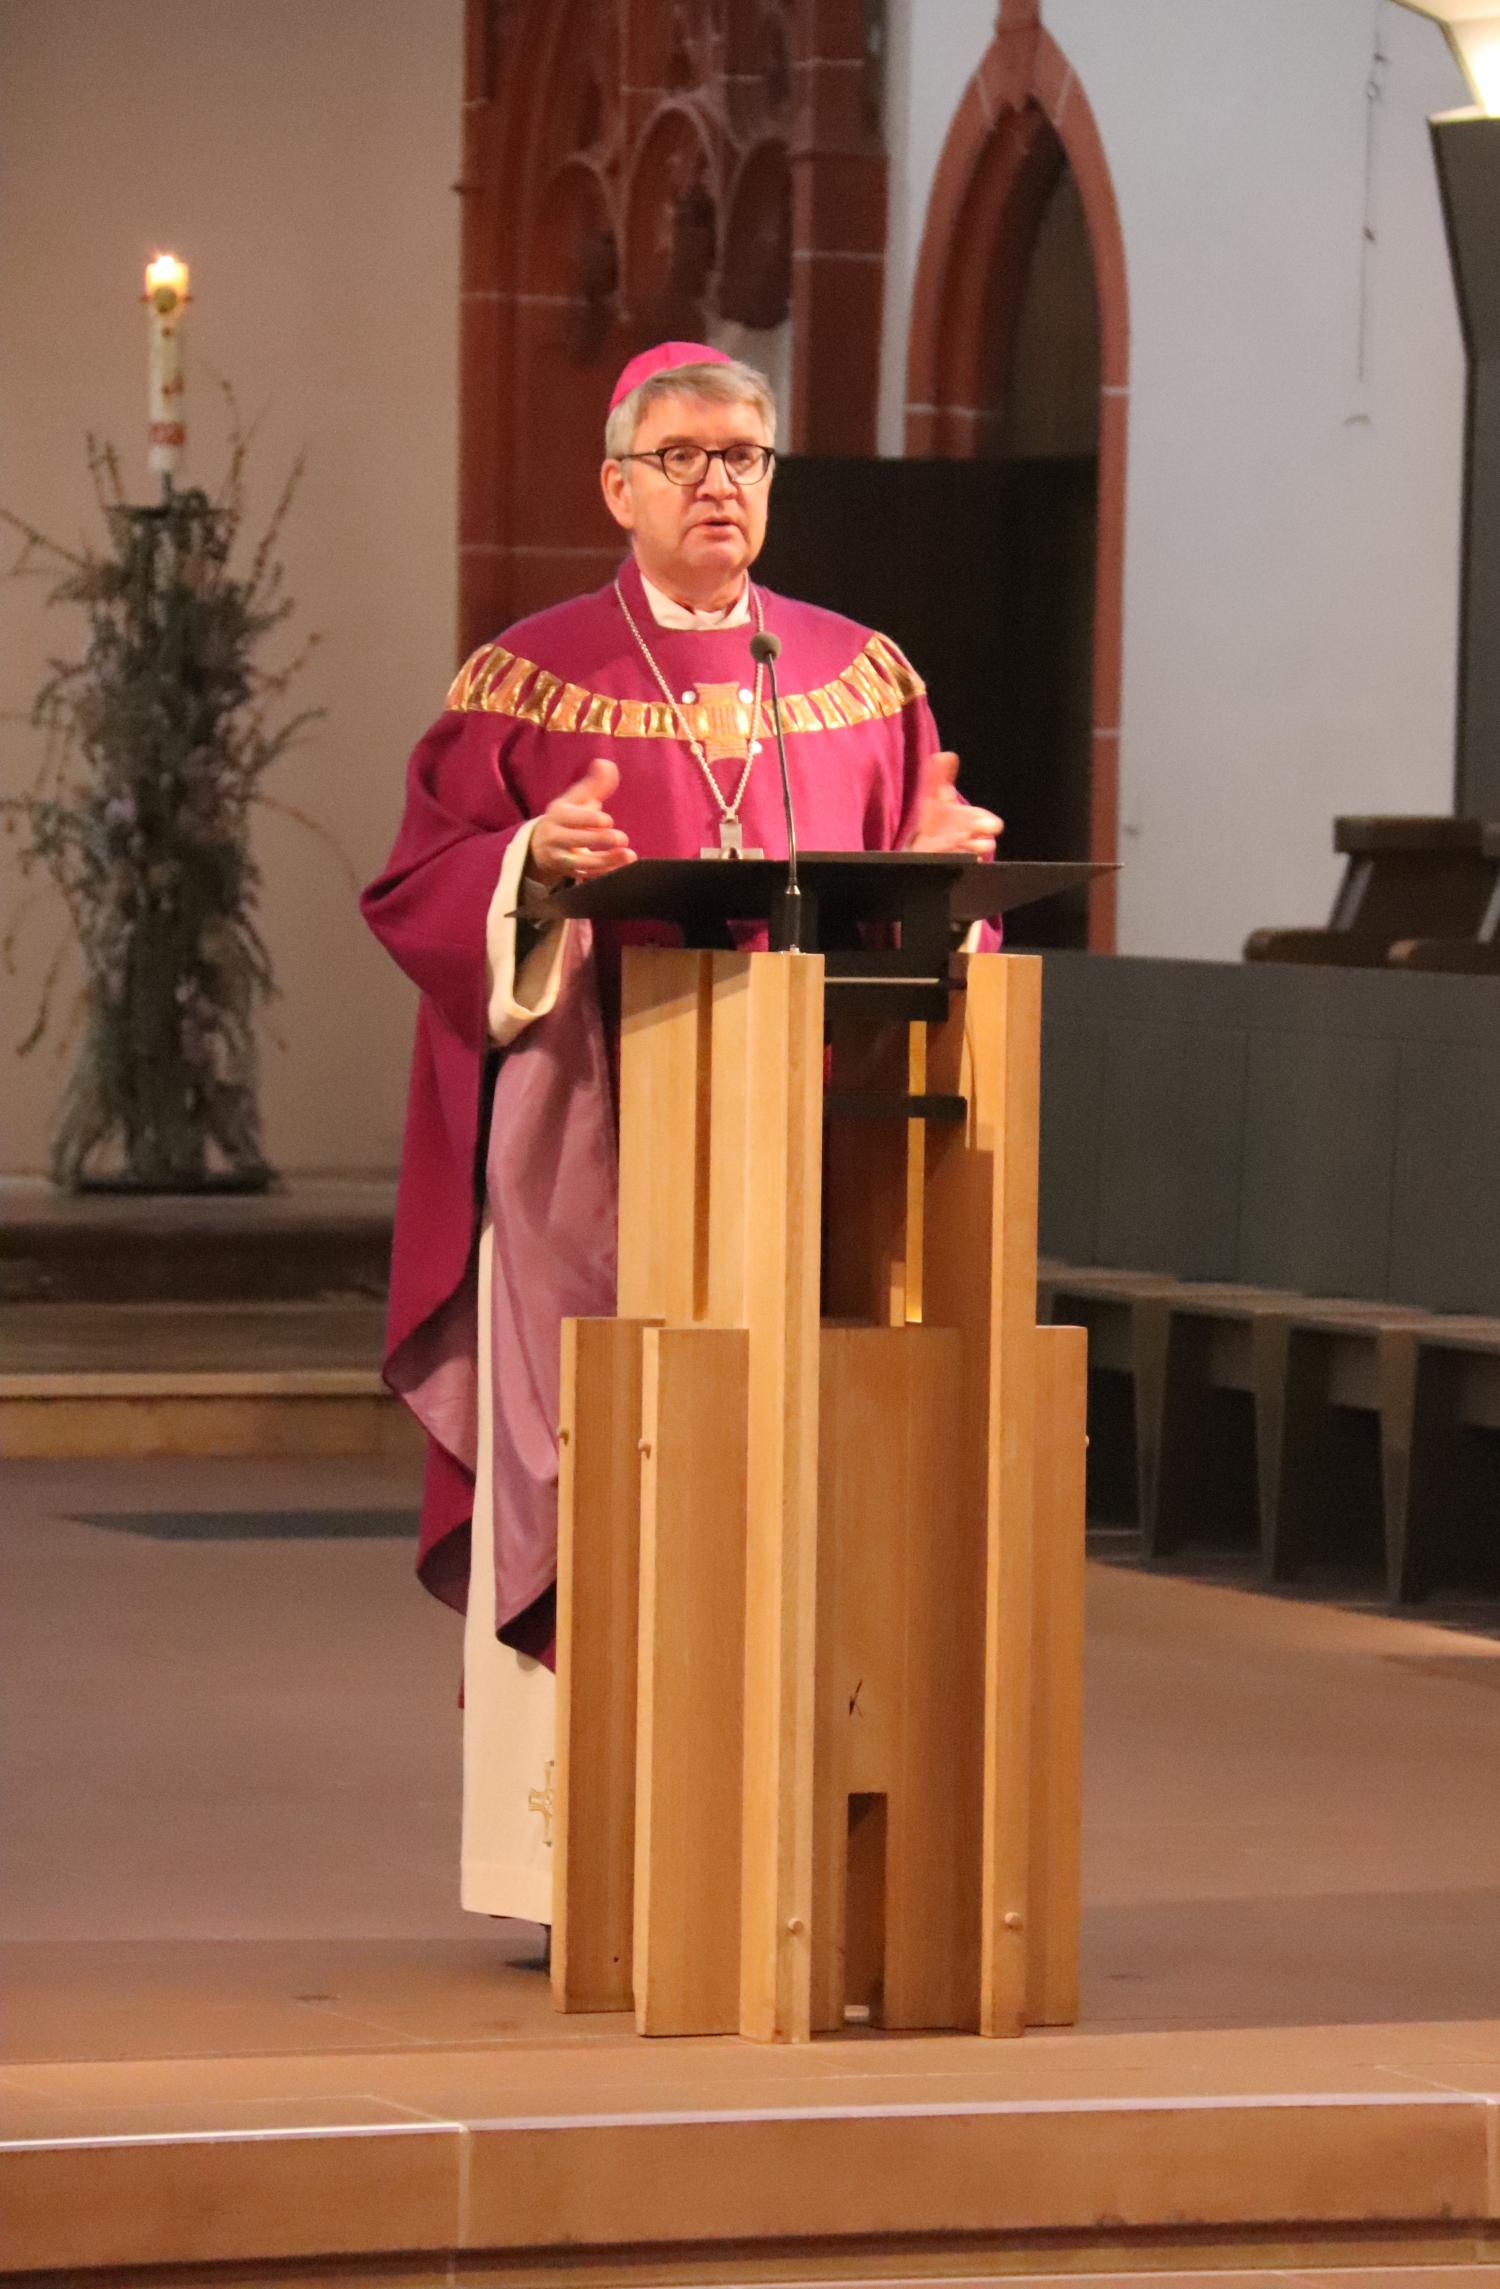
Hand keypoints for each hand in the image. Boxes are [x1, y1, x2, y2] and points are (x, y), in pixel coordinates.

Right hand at [527, 758, 636, 885]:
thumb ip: (595, 784)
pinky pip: (587, 876)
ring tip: (629, 855)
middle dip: (598, 839)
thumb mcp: (577, 799)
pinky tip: (623, 868)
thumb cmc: (568, 817)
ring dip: (606, 861)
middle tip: (621, 838)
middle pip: (574, 840)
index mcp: (557, 815)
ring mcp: (560, 858)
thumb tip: (607, 764)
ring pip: (581, 862)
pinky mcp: (569, 874)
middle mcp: (555, 837)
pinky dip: (606, 873)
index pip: (570, 818)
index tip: (607, 820)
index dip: (588, 819)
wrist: (542, 846)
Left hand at [907, 750, 1002, 857]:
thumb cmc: (937, 816)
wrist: (924, 840)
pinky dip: (953, 858)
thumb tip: (944, 755)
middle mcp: (971, 839)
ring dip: (969, 850)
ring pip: (973, 856)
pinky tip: (947, 852)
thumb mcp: (934, 795)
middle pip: (987, 843)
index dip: (988, 823)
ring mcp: (961, 854)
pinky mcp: (949, 864)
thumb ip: (938, 776)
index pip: (991, 824)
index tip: (979, 823)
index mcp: (973, 821)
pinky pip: (956, 864)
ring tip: (961, 845)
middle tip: (973, 834)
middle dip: (983, 840)